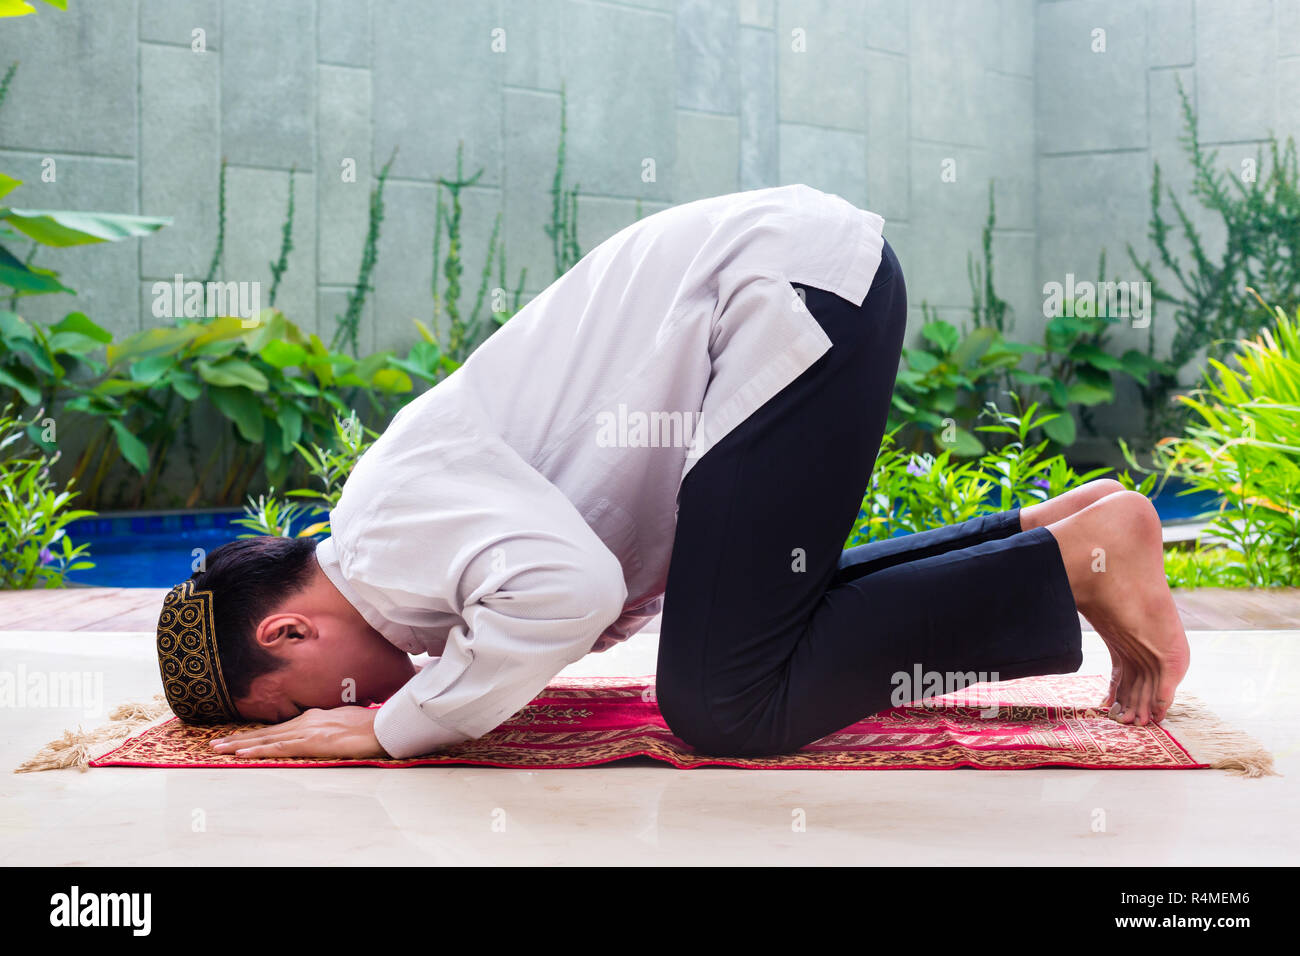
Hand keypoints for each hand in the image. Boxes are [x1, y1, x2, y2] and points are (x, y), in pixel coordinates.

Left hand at [211, 705, 387, 758]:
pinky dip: (259, 749)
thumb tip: (324, 731)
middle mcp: (306, 720)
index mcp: (314, 717)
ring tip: (220, 749)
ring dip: (241, 743)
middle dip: (240, 737)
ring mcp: (308, 730)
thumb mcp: (345, 721)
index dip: (257, 733)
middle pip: (267, 731)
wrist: (385, 725)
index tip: (238, 738)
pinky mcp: (313, 741)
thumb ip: (330, 726)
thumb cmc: (371, 724)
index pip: (279, 727)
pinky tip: (243, 753)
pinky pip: (280, 746)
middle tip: (217, 743)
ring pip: (267, 737)